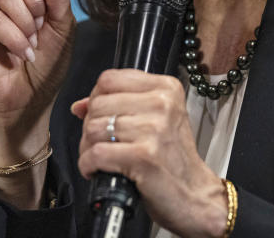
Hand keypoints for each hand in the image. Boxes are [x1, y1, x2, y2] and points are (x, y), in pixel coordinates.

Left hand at [72, 69, 227, 237]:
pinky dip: (89, 165)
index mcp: (166, 88)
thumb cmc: (173, 160)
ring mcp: (153, 129)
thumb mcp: (156, 121)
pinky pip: (96, 153)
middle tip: (101, 143)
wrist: (194, 195)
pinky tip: (98, 170)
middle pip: (98, 104)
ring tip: (101, 158)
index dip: (96, 98)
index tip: (100, 115)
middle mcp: (162, 104)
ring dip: (88, 148)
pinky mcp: (143, 156)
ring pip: (93, 128)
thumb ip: (119, 105)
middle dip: (90, 127)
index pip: (110, 79)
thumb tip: (79, 106)